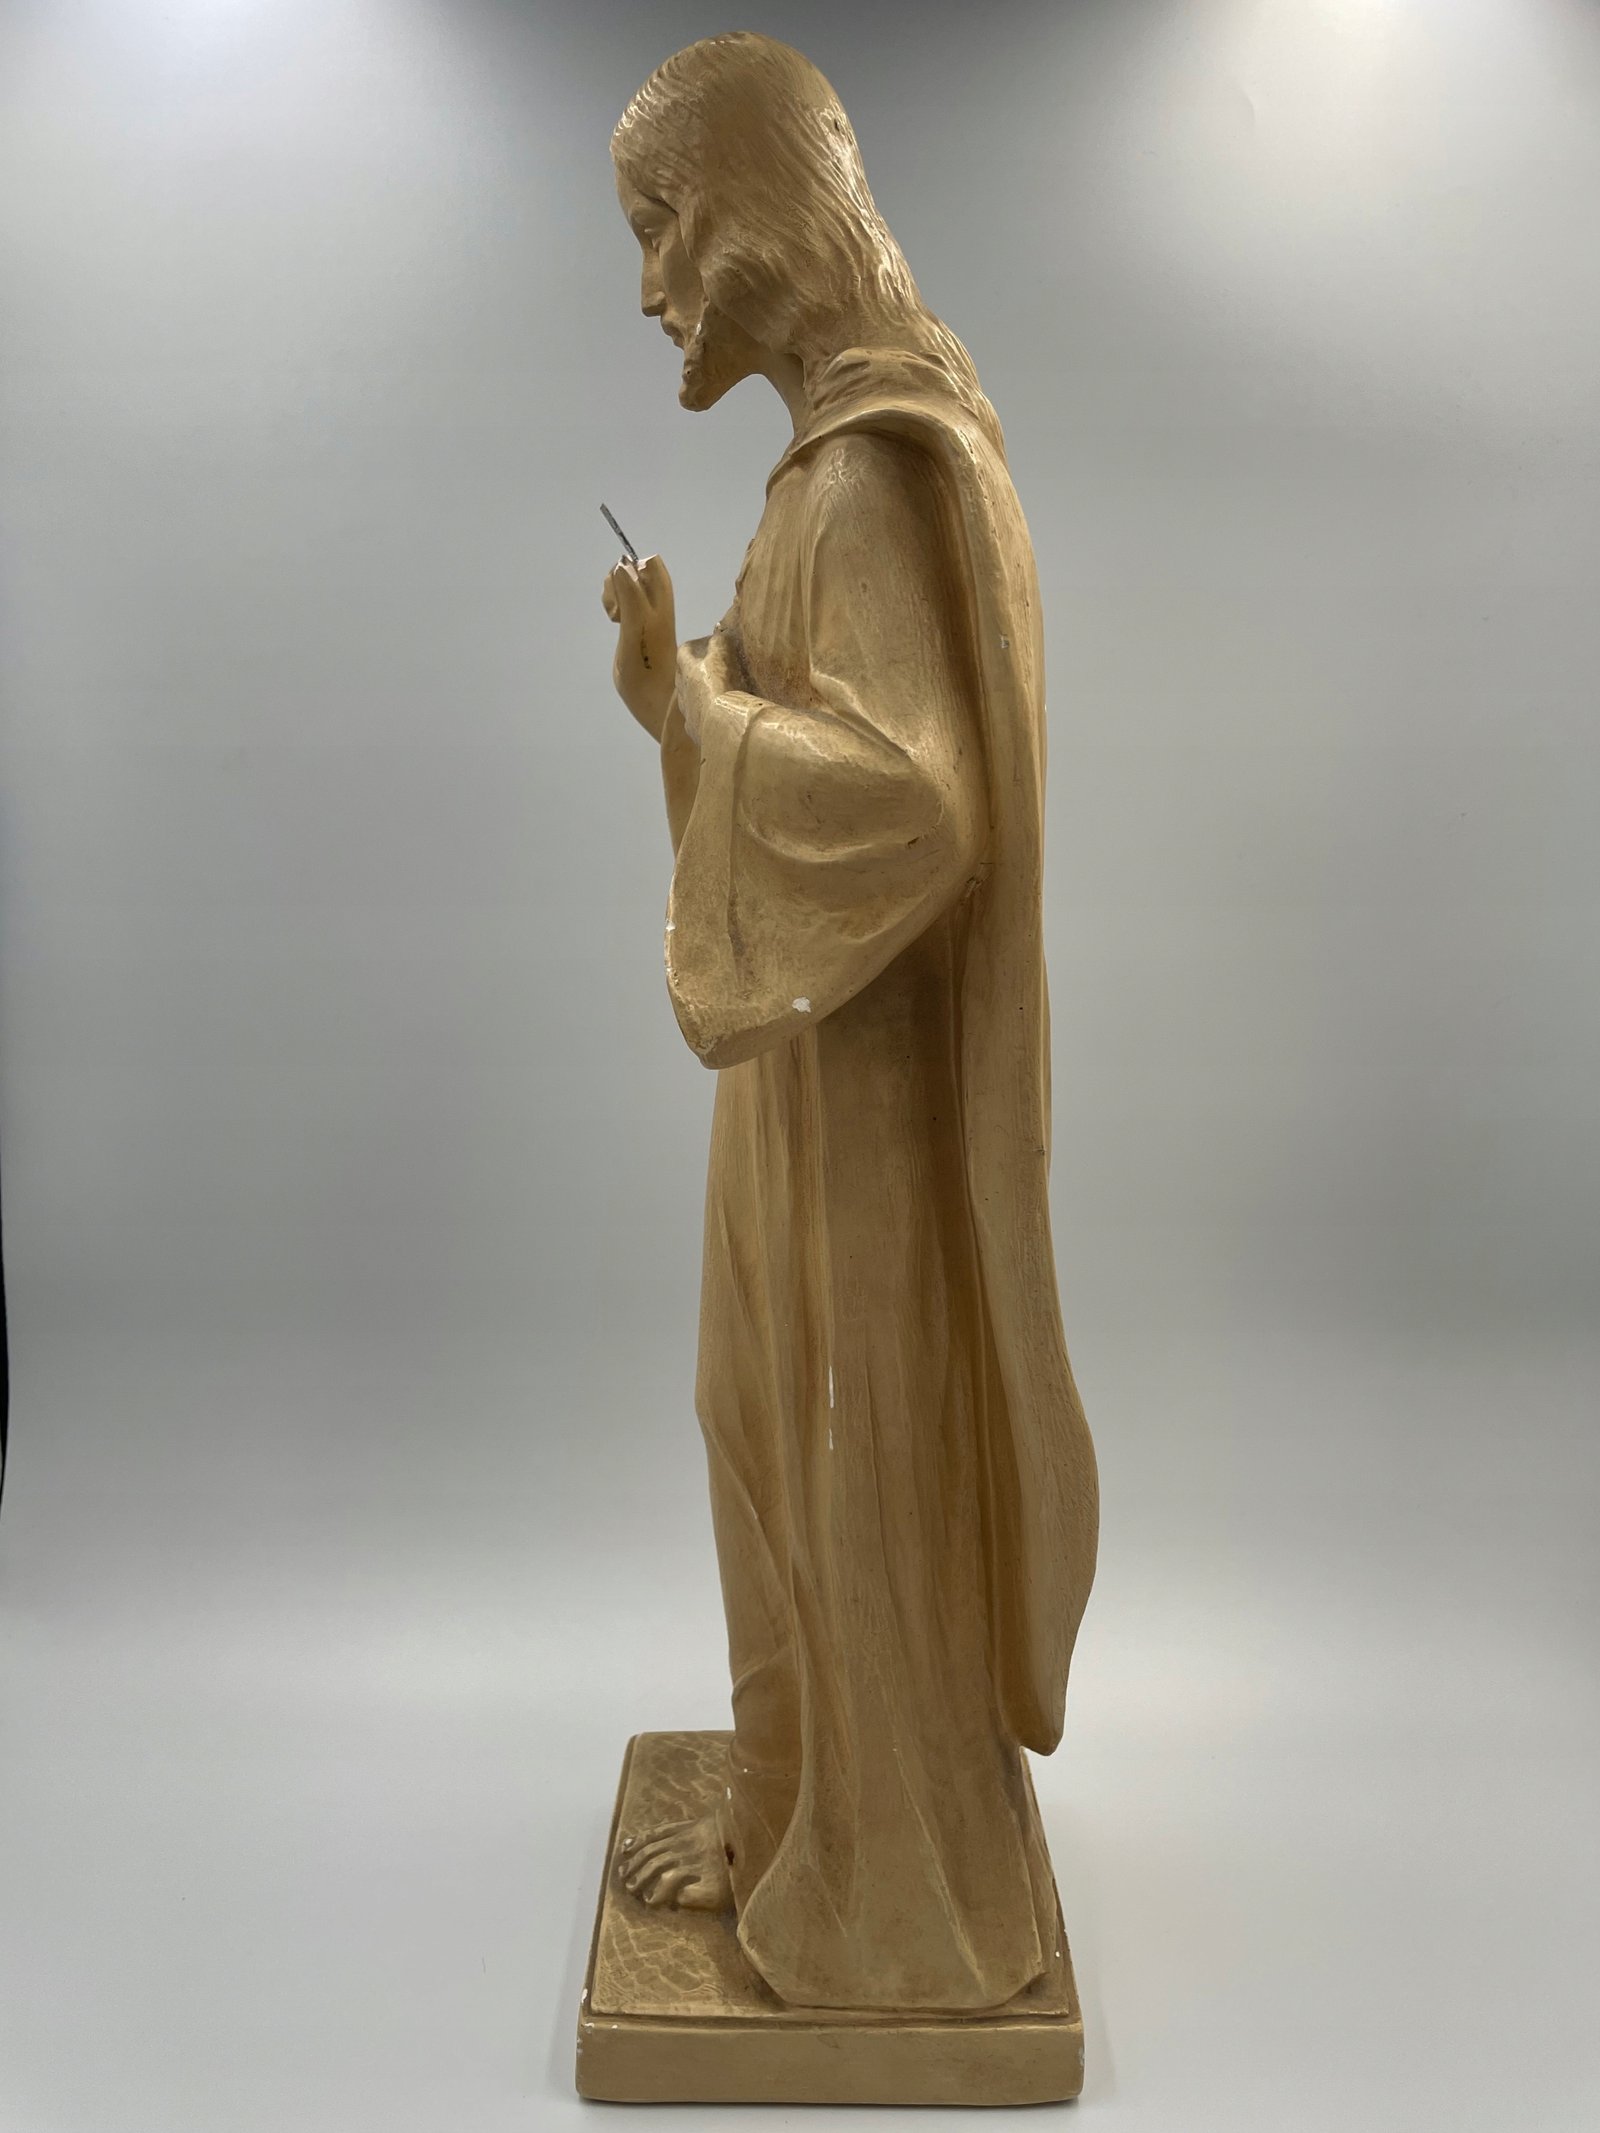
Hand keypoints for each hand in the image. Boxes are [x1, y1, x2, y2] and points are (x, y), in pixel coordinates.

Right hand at [601, 554, 675, 740]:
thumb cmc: (648, 680)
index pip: (648, 564)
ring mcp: (650, 619)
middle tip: (617, 612)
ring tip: (617, 622)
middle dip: (618, 584)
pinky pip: (629, 606)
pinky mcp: (644, 631)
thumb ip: (631, 600)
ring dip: (616, 598)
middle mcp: (658, 608)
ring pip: (630, 588)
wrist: (661, 711)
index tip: (621, 601)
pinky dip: (619, 612)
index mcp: (660, 605)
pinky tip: (619, 629)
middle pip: (637, 571)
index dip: (628, 572)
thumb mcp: (635, 636)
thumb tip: (622, 566)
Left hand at [675, 629, 742, 746]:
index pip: (686, 650)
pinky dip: (704, 715)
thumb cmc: (722, 686)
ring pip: (688, 698)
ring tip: (716, 694)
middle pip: (684, 674)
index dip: (699, 645)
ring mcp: (685, 711)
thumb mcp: (723, 657)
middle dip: (697, 670)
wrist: (721, 725)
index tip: (713, 644)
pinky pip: (696, 719)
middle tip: (715, 669)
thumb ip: (719, 642)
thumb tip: (718, 632)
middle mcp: (680, 688)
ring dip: (699, 694)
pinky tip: (717, 717)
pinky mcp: (693, 730)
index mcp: (686, 667)